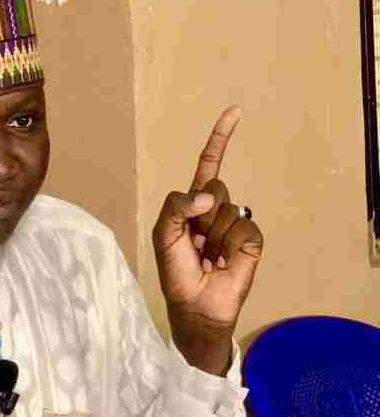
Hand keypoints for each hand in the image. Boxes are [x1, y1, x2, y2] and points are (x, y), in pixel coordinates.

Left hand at [152, 106, 263, 374]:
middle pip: (214, 186)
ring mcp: (235, 223)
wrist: (194, 304)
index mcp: (193, 204)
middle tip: (195, 241)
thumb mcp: (164, 234)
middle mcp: (216, 209)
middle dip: (200, 212)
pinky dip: (230, 244)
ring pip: (228, 208)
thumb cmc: (175, 270)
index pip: (208, 164)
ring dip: (213, 235)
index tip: (235, 112)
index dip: (220, 139)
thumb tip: (208, 196)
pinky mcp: (251, 241)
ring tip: (207, 255)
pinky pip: (244, 227)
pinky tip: (224, 261)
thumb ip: (176, 206)